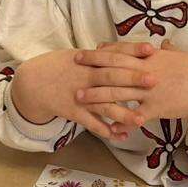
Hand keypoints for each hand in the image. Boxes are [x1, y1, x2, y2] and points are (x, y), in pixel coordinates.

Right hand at [11, 44, 156, 139]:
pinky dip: (105, 130)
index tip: (151, 50)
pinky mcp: (73, 112)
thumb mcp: (79, 56)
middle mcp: (85, 77)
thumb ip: (102, 56)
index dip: (132, 51)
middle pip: (112, 77)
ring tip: (142, 119)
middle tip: (154, 80)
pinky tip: (121, 136)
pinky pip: (90, 123)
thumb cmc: (61, 67)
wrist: (33, 83)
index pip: (114, 53)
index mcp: (89, 61)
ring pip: (104, 105)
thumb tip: (127, 51)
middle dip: (133, 78)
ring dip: (123, 113)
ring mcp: (79, 96)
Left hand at [75, 43, 187, 132]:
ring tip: (80, 97)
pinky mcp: (155, 109)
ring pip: (117, 92)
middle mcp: (146, 71)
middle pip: (114, 68)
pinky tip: (108, 128)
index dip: (104, 51)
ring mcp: (149, 91)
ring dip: (97, 95)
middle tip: (74, 66)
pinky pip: (134, 117)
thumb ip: (169, 51)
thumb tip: (164, 44)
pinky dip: (121, 123)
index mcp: (151, 57)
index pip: (123, 51)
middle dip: (93, 67)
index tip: (89, 51)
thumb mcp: (181, 56)